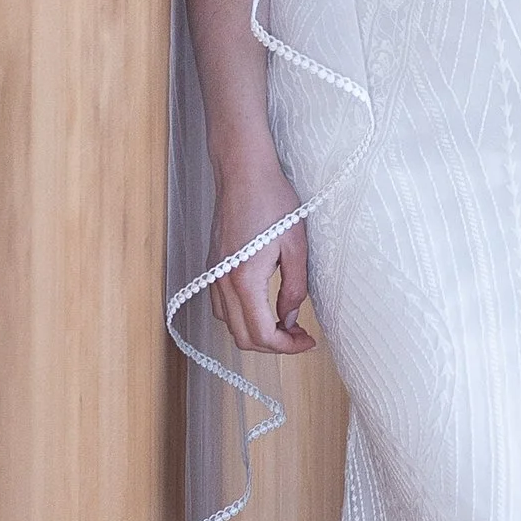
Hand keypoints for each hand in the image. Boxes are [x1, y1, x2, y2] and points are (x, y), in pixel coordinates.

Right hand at [210, 155, 315, 355]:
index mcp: (244, 279)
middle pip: (242, 337)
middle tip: (299, 336)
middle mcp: (222, 282)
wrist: (243, 172)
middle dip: (273, 346)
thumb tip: (290, 320)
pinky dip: (242, 318)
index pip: (262, 334)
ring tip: (285, 324)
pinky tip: (264, 307)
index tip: (308, 340)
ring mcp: (213, 275)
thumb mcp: (296, 247)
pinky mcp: (213, 268)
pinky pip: (222, 307)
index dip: (287, 347)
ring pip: (229, 325)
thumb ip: (294, 289)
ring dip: (256, 333)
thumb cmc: (273, 201)